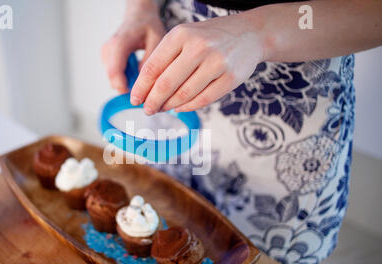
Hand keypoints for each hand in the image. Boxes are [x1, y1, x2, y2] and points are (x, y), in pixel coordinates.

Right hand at [101, 0, 164, 93]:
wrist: (138, 16)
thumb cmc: (148, 26)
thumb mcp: (157, 40)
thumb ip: (151, 61)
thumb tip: (145, 83)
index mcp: (120, 43)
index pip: (115, 71)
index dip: (125, 87)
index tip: (140, 97)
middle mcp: (108, 50)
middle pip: (113, 79)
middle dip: (130, 88)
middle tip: (148, 88)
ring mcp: (106, 55)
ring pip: (114, 80)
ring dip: (129, 83)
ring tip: (144, 76)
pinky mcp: (107, 60)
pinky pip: (116, 77)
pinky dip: (127, 79)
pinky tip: (138, 72)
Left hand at [129, 15, 263, 113]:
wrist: (248, 34)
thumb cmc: (209, 38)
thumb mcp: (184, 37)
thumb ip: (165, 59)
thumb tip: (145, 90)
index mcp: (181, 34)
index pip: (153, 67)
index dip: (141, 87)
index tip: (135, 99)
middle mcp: (199, 47)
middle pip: (166, 84)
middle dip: (153, 101)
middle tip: (147, 109)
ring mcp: (217, 63)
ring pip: (184, 95)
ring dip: (169, 105)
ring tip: (162, 108)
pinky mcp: (230, 78)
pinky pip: (203, 100)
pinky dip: (188, 107)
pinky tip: (180, 107)